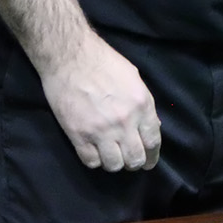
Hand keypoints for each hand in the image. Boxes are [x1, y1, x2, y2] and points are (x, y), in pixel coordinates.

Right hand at [38, 32, 162, 172]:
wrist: (70, 57)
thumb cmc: (103, 62)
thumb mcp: (133, 78)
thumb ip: (144, 104)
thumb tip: (151, 126)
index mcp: (141, 105)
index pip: (153, 142)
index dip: (152, 156)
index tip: (148, 161)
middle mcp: (124, 121)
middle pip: (135, 159)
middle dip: (134, 162)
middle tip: (128, 160)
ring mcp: (100, 130)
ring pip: (114, 165)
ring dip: (114, 163)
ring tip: (110, 154)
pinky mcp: (78, 135)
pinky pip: (91, 162)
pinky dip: (94, 160)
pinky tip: (94, 151)